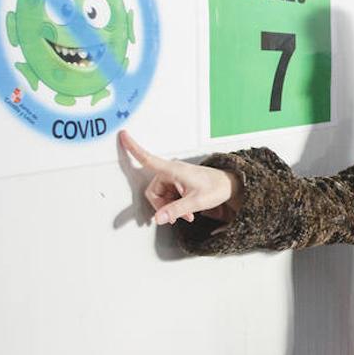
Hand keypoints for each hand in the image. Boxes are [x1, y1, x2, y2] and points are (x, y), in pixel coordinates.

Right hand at [119, 130, 239, 224]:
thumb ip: (175, 210)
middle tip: (178, 216)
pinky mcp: (178, 183)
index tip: (123, 135)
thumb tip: (157, 219)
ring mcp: (174, 177)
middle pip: (153, 191)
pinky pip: (167, 196)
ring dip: (170, 208)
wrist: (230, 186)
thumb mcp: (196, 202)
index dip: (134, 148)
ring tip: (187, 214)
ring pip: (160, 196)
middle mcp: (171, 171)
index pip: (148, 159)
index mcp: (173, 170)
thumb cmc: (216, 188)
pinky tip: (186, 212)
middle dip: (162, 206)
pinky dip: (174, 206)